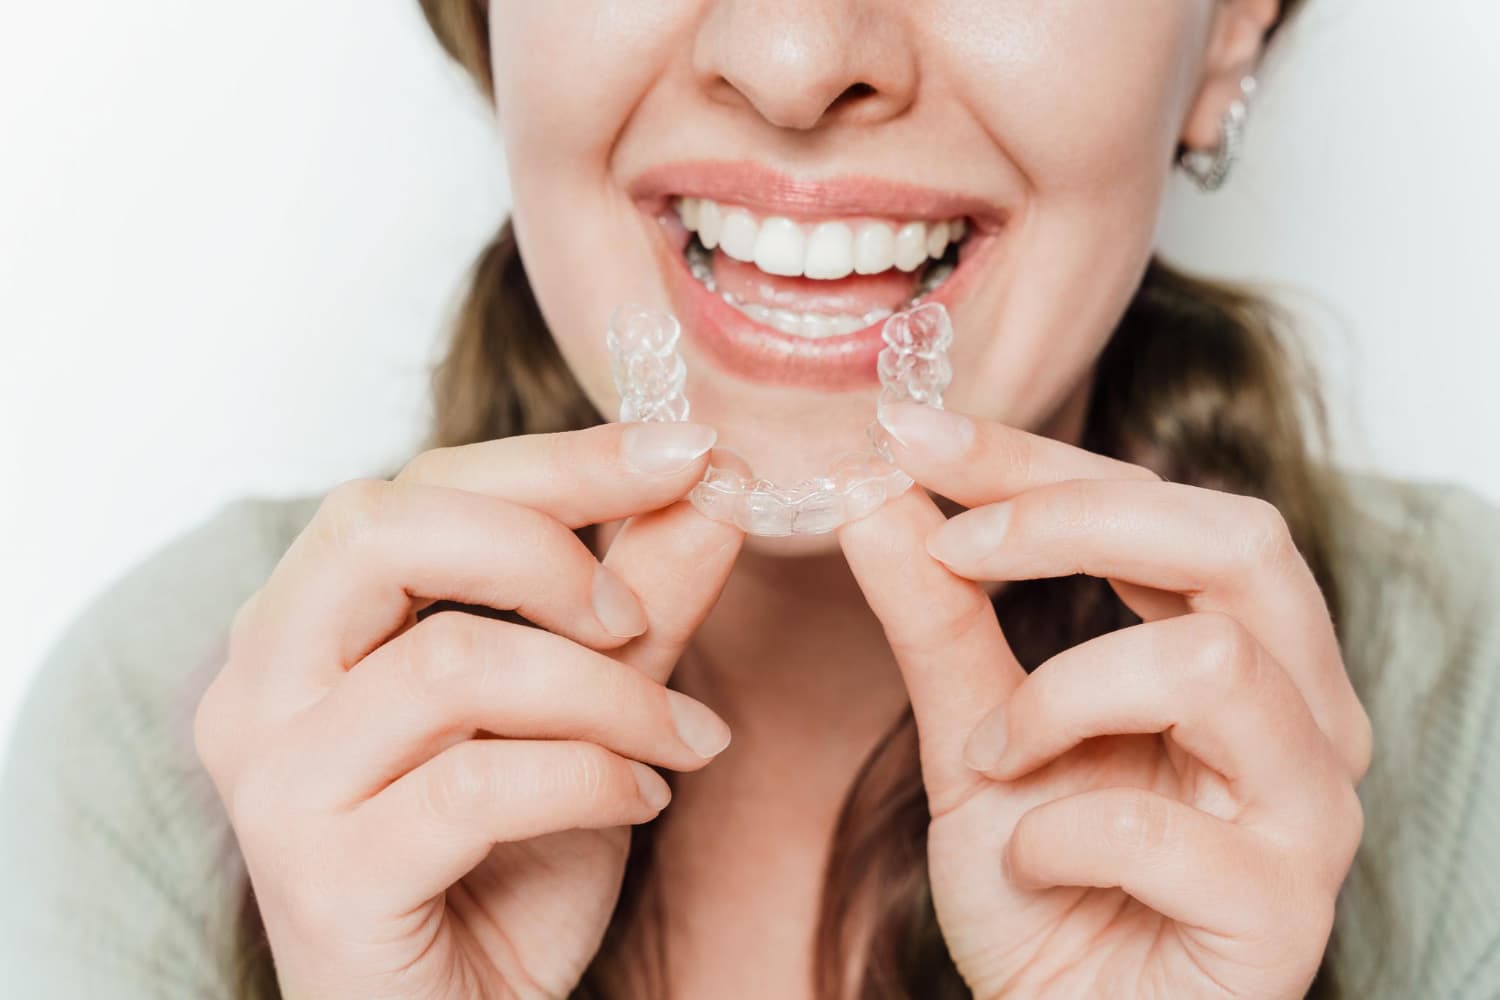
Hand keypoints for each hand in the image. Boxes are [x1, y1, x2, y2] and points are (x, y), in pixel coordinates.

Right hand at [193, 421, 742, 999]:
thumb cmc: (505, 861)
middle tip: (637, 616)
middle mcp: (262, 682)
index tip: (687, 449)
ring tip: (678, 736)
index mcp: (310, 620)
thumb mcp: (587, 710)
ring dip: (605, 691)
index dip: (561, 460)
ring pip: (452, 660)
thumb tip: (711, 489)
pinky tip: (644, 802)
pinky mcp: (320, 874)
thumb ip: (637, 599)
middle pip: (383, 529)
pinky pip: (478, 783)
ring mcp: (278, 779)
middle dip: (547, 549)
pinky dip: (592, 779)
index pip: (420, 486)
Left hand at [839, 402, 1371, 999]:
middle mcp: (1303, 714)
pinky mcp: (1286, 911)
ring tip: (995, 759)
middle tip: (955, 546)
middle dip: (1074, 521)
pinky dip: (1059, 831)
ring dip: (1064, 694)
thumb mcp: (973, 736)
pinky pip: (1164, 827)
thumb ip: (938, 620)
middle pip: (1238, 541)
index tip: (915, 433)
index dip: (1036, 461)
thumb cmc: (1045, 886)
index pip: (1164, 505)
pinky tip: (1029, 857)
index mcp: (1242, 652)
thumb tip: (877, 495)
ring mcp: (1308, 812)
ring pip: (1219, 662)